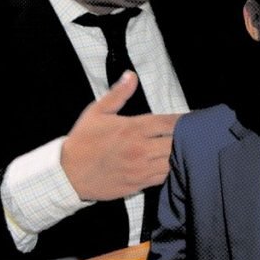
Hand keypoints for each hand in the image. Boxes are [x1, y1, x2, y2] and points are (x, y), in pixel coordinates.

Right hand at [60, 71, 181, 200]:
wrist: (67, 174)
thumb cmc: (83, 141)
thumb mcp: (97, 112)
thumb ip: (118, 94)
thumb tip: (131, 75)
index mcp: (132, 129)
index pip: (168, 123)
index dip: (183, 120)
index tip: (191, 118)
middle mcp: (140, 149)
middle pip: (176, 143)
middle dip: (185, 137)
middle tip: (193, 134)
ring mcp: (140, 168)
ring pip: (172, 161)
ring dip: (179, 154)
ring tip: (184, 148)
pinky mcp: (138, 184)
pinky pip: (163, 177)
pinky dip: (170, 170)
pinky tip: (170, 163)